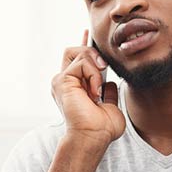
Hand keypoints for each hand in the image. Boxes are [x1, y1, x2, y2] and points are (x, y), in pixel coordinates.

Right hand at [50, 29, 124, 148]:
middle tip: (104, 69)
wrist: (93, 137)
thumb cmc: (101, 128)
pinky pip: (82, 63)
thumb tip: (110, 83)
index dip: (83, 45)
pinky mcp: (62, 81)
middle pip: (73, 50)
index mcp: (74, 87)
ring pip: (78, 52)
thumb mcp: (110, 105)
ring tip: (98, 86)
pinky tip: (95, 91)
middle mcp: (64, 83)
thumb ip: (108, 92)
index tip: (87, 34)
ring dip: (95, 66)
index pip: (76, 60)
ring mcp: (61, 81)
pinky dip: (93, 75)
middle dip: (91, 52)